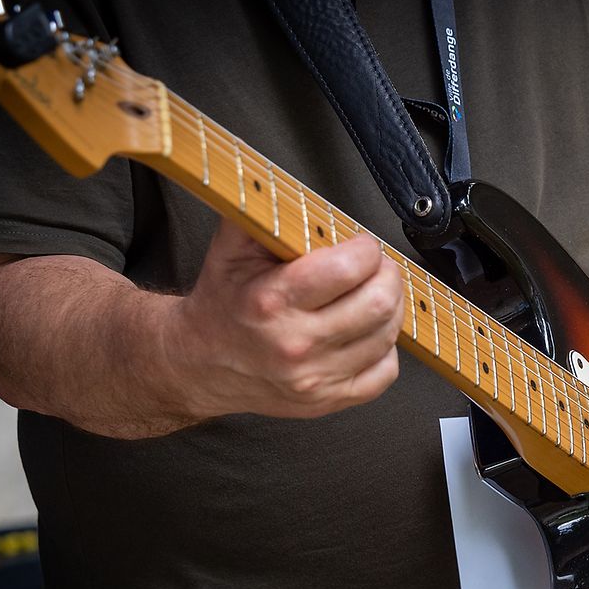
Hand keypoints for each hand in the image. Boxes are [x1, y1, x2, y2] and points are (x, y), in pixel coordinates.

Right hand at [165, 219, 403, 420]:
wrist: (198, 363)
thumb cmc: (223, 301)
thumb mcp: (232, 247)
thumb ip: (267, 212)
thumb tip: (298, 187)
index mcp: (271, 301)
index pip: (349, 269)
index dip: (366, 249)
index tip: (360, 245)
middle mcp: (295, 344)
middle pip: (380, 304)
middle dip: (387, 276)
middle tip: (376, 268)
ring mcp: (314, 378)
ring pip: (388, 336)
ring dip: (390, 309)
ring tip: (372, 295)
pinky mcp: (326, 401)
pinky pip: (384, 373)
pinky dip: (385, 349)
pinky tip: (365, 333)